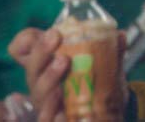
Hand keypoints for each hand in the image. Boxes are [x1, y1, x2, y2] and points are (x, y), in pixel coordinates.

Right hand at [8, 28, 127, 120]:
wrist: (105, 113)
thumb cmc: (95, 82)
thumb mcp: (103, 64)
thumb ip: (111, 50)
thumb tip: (120, 35)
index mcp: (49, 64)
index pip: (24, 49)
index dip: (25, 41)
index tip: (45, 31)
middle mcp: (42, 82)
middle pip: (32, 66)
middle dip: (41, 50)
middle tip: (55, 36)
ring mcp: (45, 103)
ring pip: (39, 90)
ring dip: (48, 75)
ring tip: (63, 61)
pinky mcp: (53, 119)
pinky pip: (46, 117)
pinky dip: (51, 109)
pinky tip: (60, 101)